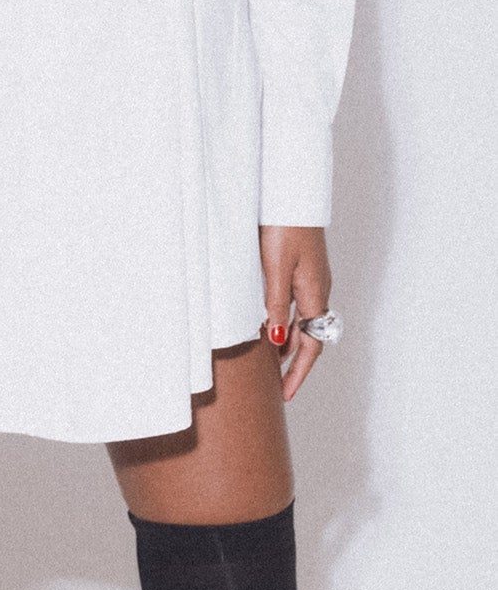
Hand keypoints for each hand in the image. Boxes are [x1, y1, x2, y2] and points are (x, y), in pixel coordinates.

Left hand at [259, 225, 331, 401]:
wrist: (293, 194)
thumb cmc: (285, 227)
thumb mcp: (276, 269)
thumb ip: (276, 305)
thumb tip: (278, 341)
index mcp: (314, 294)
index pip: (311, 345)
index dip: (298, 372)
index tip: (286, 395)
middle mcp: (318, 290)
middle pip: (311, 338)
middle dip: (295, 365)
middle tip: (278, 387)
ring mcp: (312, 279)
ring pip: (304, 322)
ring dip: (290, 344)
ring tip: (271, 363)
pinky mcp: (304, 268)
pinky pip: (298, 306)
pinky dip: (287, 322)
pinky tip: (272, 325)